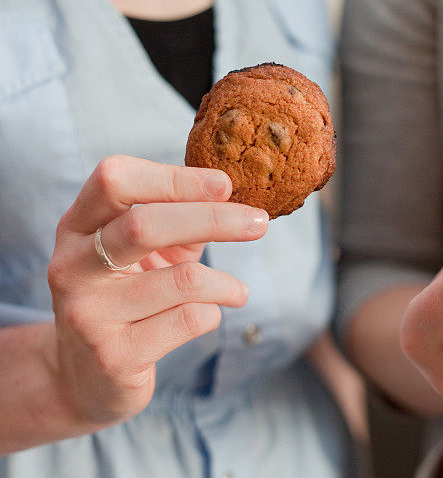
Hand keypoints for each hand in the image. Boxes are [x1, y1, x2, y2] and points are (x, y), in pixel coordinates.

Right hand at [46, 156, 267, 424]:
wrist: (89, 377)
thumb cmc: (130, 297)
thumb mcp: (147, 252)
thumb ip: (180, 223)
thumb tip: (229, 193)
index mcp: (76, 227)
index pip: (115, 180)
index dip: (174, 177)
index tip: (224, 184)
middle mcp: (71, 266)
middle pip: (145, 225)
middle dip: (215, 219)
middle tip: (259, 223)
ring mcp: (87, 313)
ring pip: (183, 281)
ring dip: (226, 284)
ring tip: (238, 292)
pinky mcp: (113, 356)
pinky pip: (189, 320)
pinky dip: (214, 313)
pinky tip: (208, 316)